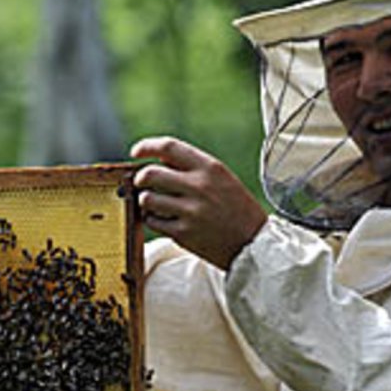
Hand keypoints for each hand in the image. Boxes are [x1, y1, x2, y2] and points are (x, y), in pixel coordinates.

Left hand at [131, 136, 266, 269]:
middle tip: (142, 183)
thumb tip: (157, 160)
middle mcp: (200, 187)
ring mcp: (190, 211)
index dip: (147, 146)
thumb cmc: (237, 209)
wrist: (254, 244)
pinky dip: (153, 220)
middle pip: (150, 173)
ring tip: (156, 204)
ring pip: (147, 199)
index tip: (136, 152)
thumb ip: (193, 168)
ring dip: (146, 201)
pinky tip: (164, 220)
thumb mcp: (223, 179)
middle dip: (140, 178)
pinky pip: (152, 221)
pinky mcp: (183, 234)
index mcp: (211, 168)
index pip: (169, 147)